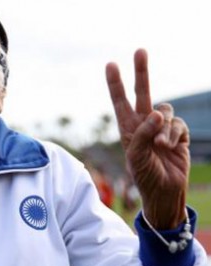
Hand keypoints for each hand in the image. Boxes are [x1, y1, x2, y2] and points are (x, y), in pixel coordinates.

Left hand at [106, 49, 189, 229]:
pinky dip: (175, 135)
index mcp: (127, 128)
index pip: (120, 101)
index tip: (110, 64)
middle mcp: (143, 124)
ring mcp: (162, 128)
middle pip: (143, 92)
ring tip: (161, 146)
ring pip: (165, 110)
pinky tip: (172, 148)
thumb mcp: (135, 156)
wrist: (164, 192)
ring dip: (164, 127)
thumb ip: (142, 134)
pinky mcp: (179, 134)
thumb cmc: (144, 175)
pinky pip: (179, 125)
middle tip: (140, 50)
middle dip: (141, 72)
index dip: (115, 84)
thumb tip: (156, 114)